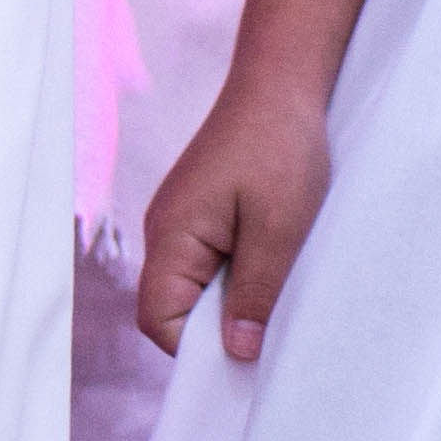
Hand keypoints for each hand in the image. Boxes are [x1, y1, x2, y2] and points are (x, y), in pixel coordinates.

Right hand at [138, 75, 332, 364]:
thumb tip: (236, 354)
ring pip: (196, 287)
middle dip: (219, 328)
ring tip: (278, 298)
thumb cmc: (280, 149)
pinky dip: (239, 275)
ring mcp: (181, 223)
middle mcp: (165, 233)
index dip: (197, 349)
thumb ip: (254, 295)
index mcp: (171, 237)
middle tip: (272, 333)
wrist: (282, 84)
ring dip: (234, 300)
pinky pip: (210, 263)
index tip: (247, 357)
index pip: (159, 320)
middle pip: (174, 309)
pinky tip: (274, 269)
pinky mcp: (202, 214)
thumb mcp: (278, 231)